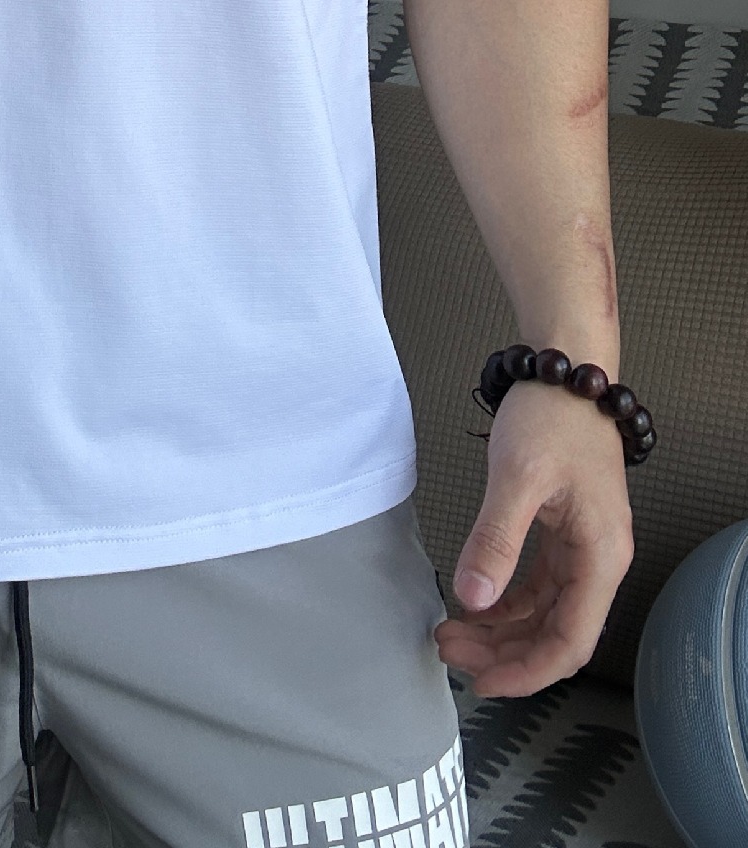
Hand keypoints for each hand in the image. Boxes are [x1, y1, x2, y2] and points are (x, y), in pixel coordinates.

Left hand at [432, 376, 633, 696]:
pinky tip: (473, 603)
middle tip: (449, 651)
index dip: (528, 671)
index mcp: (600, 556)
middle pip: (556, 633)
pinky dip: (506, 600)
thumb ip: (496, 539)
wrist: (565, 369)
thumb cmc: (552, 416)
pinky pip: (537, 584)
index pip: (570, 640)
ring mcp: (582, 547)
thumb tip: (473, 598)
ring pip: (544, 612)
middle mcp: (598, 559)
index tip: (483, 682)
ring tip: (452, 632)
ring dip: (501, 630)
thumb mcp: (518, 476)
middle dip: (505, 652)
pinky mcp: (563, 531)